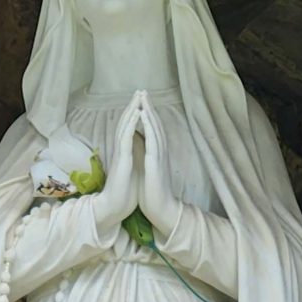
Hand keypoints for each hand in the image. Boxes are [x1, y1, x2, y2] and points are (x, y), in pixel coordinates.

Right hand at [90, 95, 140, 241]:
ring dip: (131, 110)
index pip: (128, 129)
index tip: (141, 102)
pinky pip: (126, 138)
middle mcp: (121, 150)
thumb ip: (132, 160)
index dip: (134, 115)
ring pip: (124, 126)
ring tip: (138, 96)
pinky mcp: (122, 160)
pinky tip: (136, 113)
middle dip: (132, 106)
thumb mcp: (131, 173)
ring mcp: (120, 154)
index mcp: (124, 153)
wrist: (113, 209)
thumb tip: (137, 152)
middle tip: (139, 91)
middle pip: (125, 123)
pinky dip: (131, 124)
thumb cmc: (122, 194)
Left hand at [137, 94, 181, 238]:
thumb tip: (140, 144)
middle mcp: (161, 151)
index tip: (141, 100)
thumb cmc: (153, 193)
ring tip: (144, 97)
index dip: (148, 114)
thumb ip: (146, 155)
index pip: (153, 129)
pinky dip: (149, 126)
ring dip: (149, 112)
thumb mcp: (147, 170)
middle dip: (149, 107)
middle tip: (143, 91)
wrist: (161, 210)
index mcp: (157, 153)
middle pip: (155, 124)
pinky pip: (153, 140)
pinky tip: (144, 115)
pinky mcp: (156, 163)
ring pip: (155, 129)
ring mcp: (159, 156)